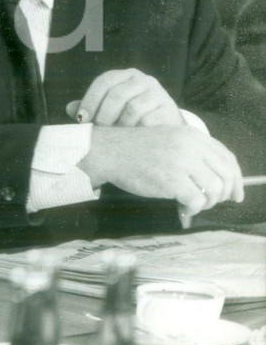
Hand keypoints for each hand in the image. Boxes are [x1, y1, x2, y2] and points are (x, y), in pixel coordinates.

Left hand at [66, 68, 183, 126]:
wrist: (165, 130)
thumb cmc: (130, 119)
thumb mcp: (110, 110)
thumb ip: (91, 109)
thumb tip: (69, 108)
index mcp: (125, 76)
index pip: (104, 81)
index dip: (90, 99)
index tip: (81, 119)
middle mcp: (143, 80)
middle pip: (117, 94)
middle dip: (103, 115)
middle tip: (99, 130)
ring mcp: (159, 93)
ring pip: (132, 108)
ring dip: (120, 125)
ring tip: (116, 136)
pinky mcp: (169, 109)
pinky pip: (148, 121)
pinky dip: (136, 132)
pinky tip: (133, 139)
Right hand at [79, 125, 244, 215]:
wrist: (108, 151)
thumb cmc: (134, 149)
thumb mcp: (168, 140)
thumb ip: (192, 152)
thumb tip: (216, 179)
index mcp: (191, 135)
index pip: (227, 158)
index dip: (236, 179)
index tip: (235, 193)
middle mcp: (190, 146)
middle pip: (226, 175)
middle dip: (224, 194)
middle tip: (211, 202)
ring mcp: (182, 162)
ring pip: (215, 190)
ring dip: (208, 203)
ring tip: (193, 205)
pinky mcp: (172, 180)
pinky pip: (198, 200)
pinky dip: (194, 209)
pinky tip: (182, 208)